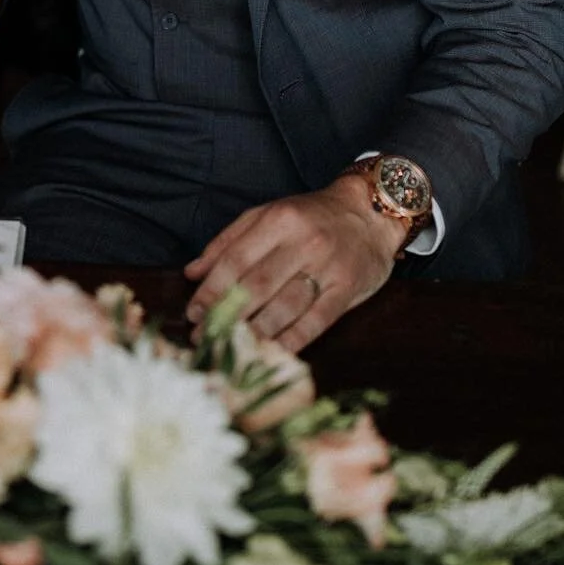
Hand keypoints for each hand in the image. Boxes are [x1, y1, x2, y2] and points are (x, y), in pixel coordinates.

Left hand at [184, 173, 404, 352]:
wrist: (370, 212)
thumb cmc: (311, 216)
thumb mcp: (267, 214)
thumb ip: (228, 241)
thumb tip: (192, 272)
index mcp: (278, 219)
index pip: (236, 260)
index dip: (212, 290)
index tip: (194, 313)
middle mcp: (303, 241)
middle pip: (257, 286)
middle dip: (227, 315)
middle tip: (207, 337)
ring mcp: (328, 266)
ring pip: (285, 306)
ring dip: (256, 332)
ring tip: (233, 349)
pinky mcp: (349, 287)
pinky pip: (317, 320)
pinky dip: (293, 339)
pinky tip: (273, 352)